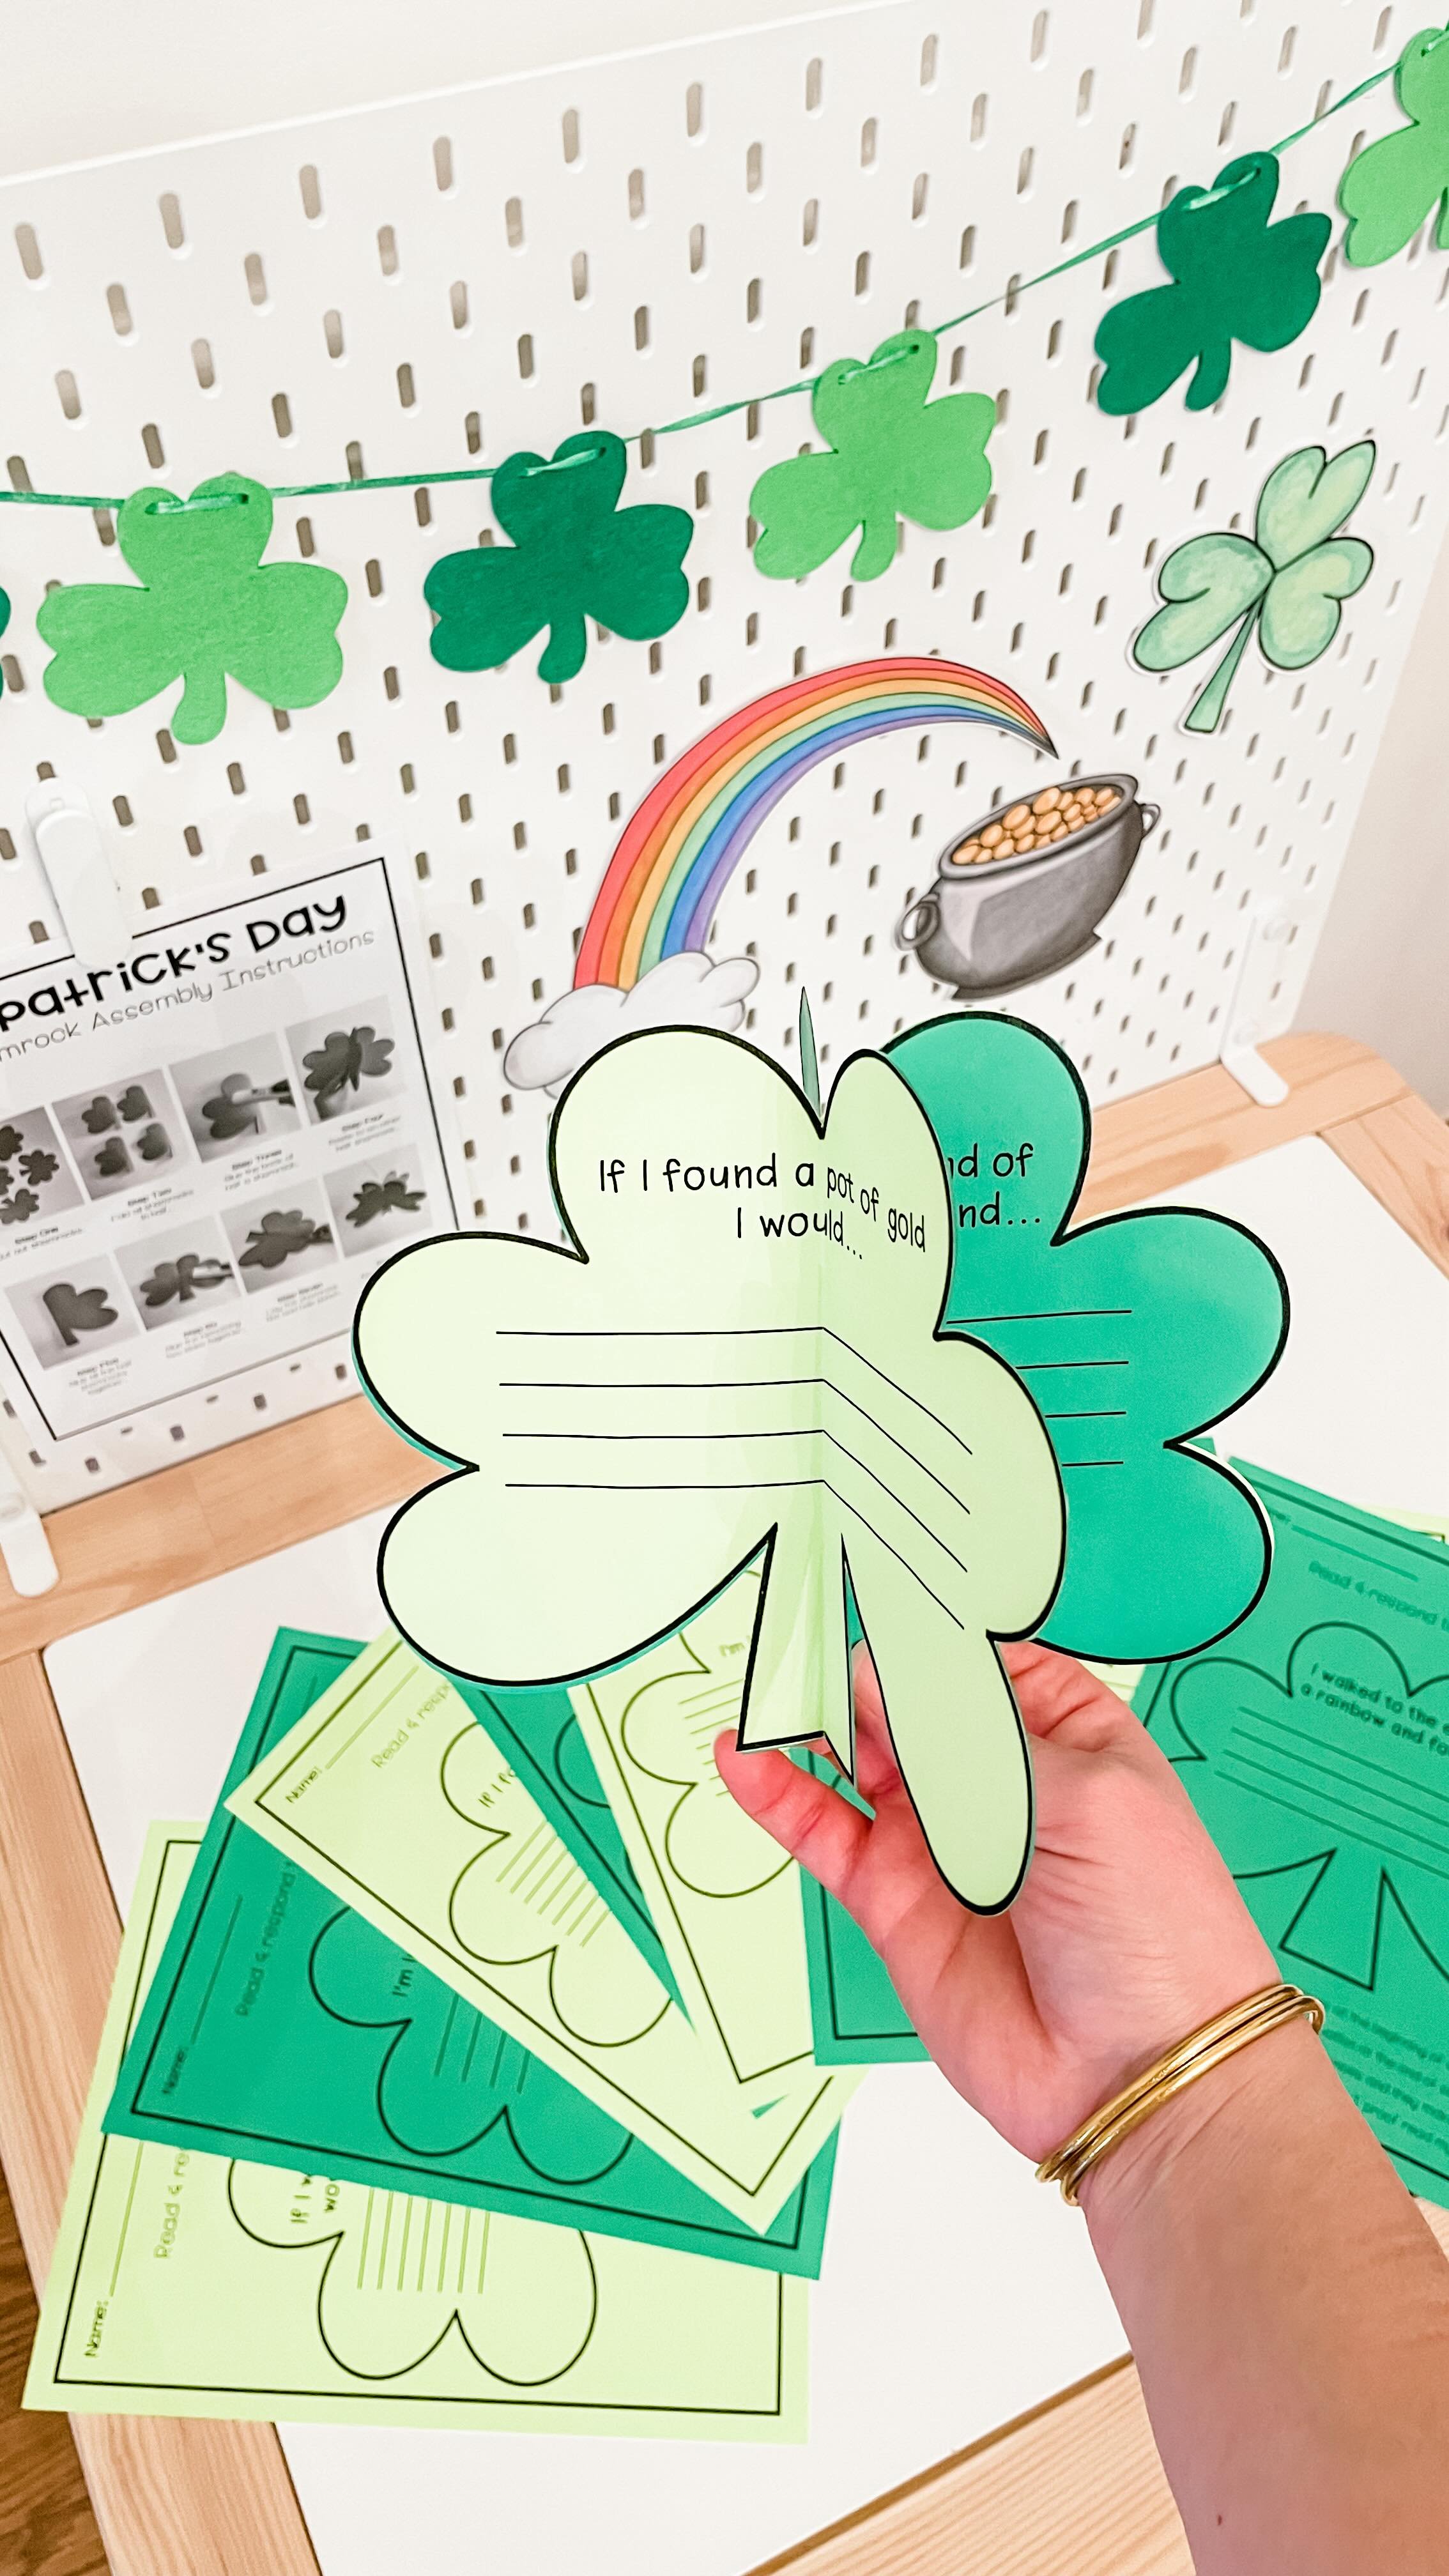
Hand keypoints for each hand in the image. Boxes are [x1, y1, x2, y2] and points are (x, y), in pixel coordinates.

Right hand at [716, 1640, 1276, 2163]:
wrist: (1142, 2075)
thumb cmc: (1153, 1927)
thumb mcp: (1076, 1796)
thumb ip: (967, 1734)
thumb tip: (876, 1671)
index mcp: (1063, 1726)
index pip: (973, 1647)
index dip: (918, 1616)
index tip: (859, 1569)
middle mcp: (995, 1773)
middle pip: (901, 1692)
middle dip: (851, 1656)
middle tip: (788, 1615)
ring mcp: (937, 1835)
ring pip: (851, 1752)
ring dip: (806, 1714)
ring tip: (761, 1681)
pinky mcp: (890, 1898)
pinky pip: (820, 1830)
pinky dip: (776, 1792)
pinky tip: (742, 1757)